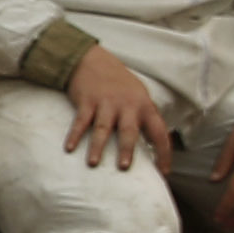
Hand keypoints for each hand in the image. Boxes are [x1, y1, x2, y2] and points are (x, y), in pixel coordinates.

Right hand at [63, 45, 178, 171]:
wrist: (93, 60)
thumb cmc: (119, 83)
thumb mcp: (139, 96)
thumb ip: (145, 118)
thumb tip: (154, 144)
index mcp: (145, 106)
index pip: (160, 132)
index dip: (164, 153)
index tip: (163, 171)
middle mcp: (127, 105)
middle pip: (128, 130)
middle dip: (126, 149)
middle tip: (123, 167)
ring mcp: (106, 102)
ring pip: (102, 128)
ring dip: (97, 146)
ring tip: (93, 163)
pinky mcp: (86, 101)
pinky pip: (80, 121)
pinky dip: (75, 135)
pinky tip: (69, 148)